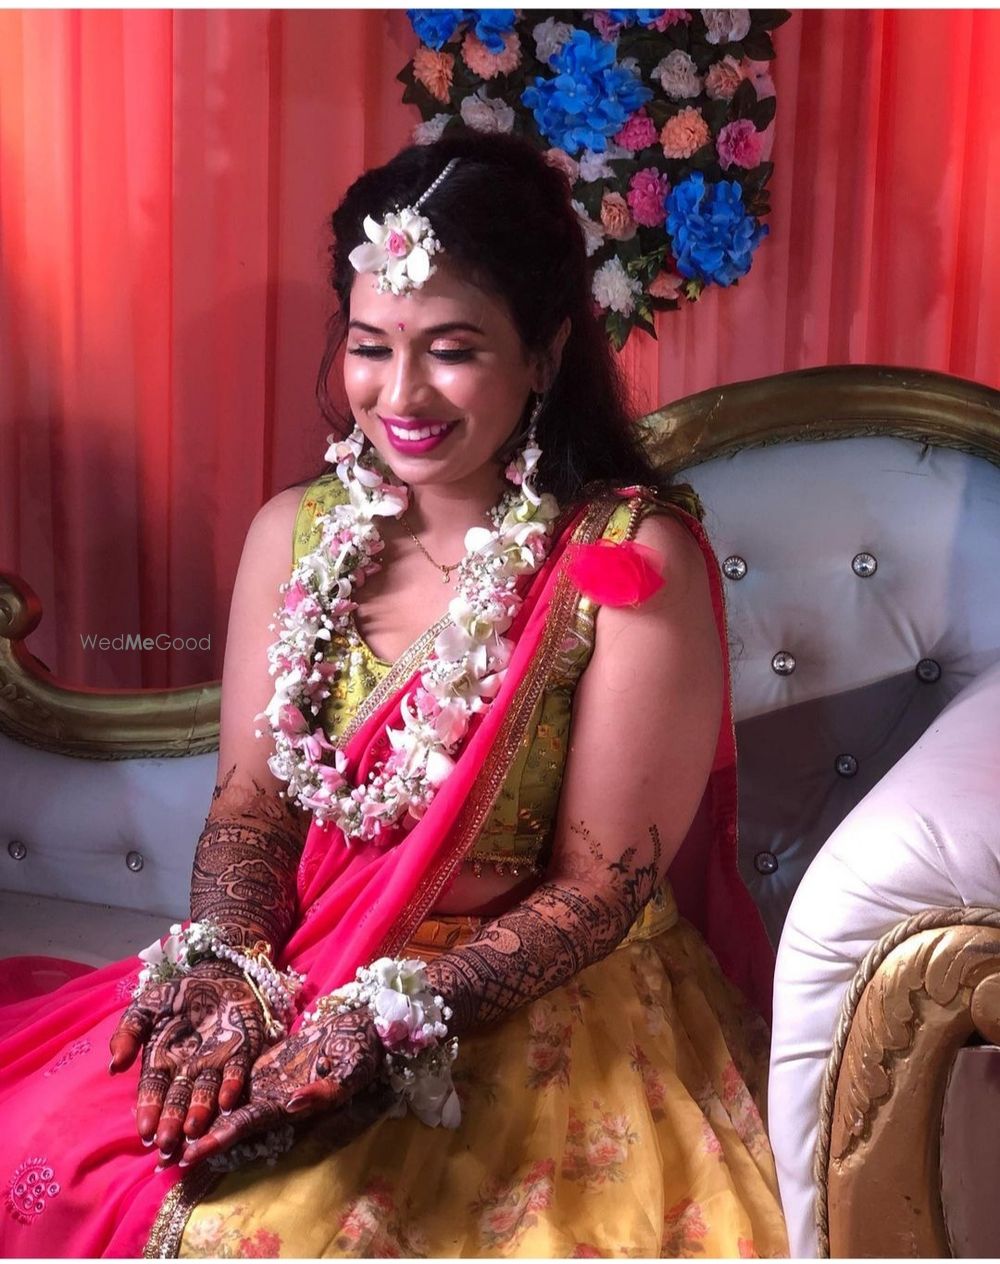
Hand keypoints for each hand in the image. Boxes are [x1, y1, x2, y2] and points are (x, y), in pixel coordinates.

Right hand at [108, 962, 265, 1158]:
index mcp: (163, 1062)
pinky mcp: (241, 1052)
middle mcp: (188, 1070)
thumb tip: (114, 1066)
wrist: (216, 974)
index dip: (149, 1110)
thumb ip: (129, 1032)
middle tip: (167, 1144)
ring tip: (193, 1131)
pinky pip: (236, 1073)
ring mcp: (215, 1063)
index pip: (154, 1091)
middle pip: (179, 1099)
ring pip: (206, 1093)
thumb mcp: (147, 1007)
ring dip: (200, 1112)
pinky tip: (227, 1103)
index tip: (145, 1132)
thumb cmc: (177, 995)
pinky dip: (231, 1088)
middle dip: (172, 1122)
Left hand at [178, 1007, 381, 1167]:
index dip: (222, 1137)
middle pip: (228, 1120)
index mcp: (290, 1104)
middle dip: (196, 1137)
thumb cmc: (361, 1053)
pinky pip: (231, 1078)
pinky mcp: (262, 1063)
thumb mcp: (351, 1072)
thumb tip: (293, 1103)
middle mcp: (272, 1098)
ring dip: (195, 1117)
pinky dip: (207, 1089)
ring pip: (225, 1102)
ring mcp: (265, 1081)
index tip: (194, 1151)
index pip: (250, 1123)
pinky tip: (180, 1092)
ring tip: (159, 1132)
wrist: (361, 1029)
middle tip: (160, 1155)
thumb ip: (324, 1090)